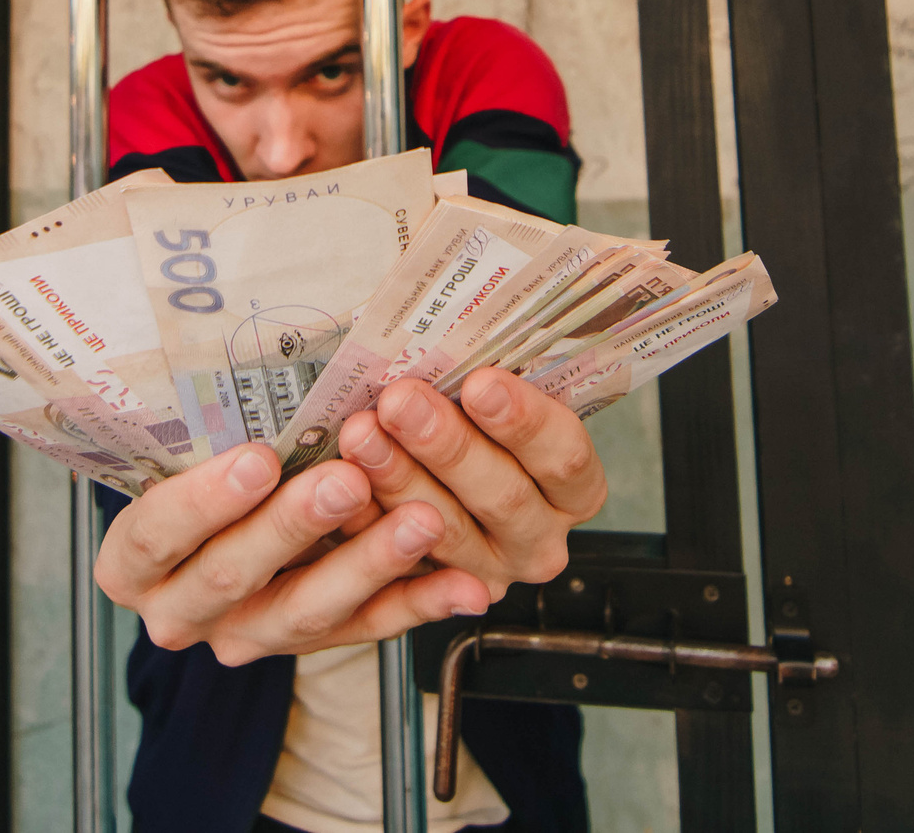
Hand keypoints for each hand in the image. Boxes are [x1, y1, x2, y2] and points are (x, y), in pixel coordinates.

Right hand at [94, 441, 492, 665]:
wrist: (222, 528)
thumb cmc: (204, 463)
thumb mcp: (187, 446)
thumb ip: (211, 421)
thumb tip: (256, 337)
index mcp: (134, 560)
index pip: (156, 534)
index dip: (204, 501)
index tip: (257, 458)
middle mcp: (181, 609)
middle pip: (231, 574)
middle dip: (293, 526)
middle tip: (346, 480)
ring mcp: (246, 635)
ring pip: (305, 612)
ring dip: (368, 564)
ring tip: (419, 523)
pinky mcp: (314, 644)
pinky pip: (369, 630)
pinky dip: (421, 603)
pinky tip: (462, 584)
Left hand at [334, 368, 607, 600]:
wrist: (439, 472)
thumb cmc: (470, 418)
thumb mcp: (496, 393)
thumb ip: (492, 374)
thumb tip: (472, 320)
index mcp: (573, 487)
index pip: (564, 456)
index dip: (524, 420)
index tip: (480, 382)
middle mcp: (539, 536)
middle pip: (503, 496)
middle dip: (448, 445)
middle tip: (401, 401)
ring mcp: (489, 570)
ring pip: (447, 531)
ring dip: (399, 479)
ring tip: (360, 434)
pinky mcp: (434, 592)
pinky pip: (398, 564)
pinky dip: (366, 522)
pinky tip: (340, 484)